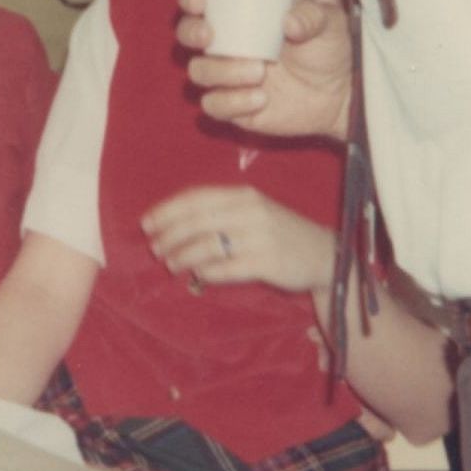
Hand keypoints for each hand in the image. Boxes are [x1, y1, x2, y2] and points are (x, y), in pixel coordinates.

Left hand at [142, 184, 334, 293]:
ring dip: (183, 256)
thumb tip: (170, 224)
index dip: (166, 211)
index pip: (195, 198)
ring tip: (171, 264)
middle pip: (196, 222)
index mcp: (242, 195)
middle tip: (154, 249)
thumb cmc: (277, 232)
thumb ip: (217, 213)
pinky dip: (207, 272)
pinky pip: (227, 268)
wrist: (324, 254)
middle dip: (169, 236)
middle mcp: (250, 211)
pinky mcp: (268, 262)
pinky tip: (198, 275)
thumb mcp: (251, 212)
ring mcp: (261, 237)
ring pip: (208, 245)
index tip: (146, 224)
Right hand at [176, 0, 351, 140]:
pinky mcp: (232, 105)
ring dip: (222, 71)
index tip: (202, 2)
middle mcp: (225, 43)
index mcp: (240, 15)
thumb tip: (289, 22)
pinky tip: (260, 98)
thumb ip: (311, 17)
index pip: (201, 0)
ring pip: (198, 71)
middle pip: (187, 34)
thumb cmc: (328, 47)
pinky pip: (214, 105)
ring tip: (259, 71)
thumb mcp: (329, 23)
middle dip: (192, 33)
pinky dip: (232, 102)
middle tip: (211, 36)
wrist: (341, 91)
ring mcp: (226, 74)